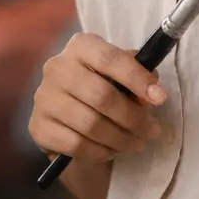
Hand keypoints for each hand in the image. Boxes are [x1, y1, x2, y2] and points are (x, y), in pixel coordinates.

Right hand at [29, 32, 166, 162]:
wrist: (65, 116)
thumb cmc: (100, 87)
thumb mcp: (118, 74)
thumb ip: (137, 76)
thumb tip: (153, 94)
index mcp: (80, 46)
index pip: (111, 59)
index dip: (138, 79)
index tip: (161, 98)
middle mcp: (57, 67)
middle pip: (102, 96)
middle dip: (134, 118)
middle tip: (152, 130)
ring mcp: (44, 98)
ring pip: (91, 125)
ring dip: (121, 139)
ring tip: (137, 143)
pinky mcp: (38, 126)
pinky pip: (76, 145)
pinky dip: (101, 152)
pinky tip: (113, 150)